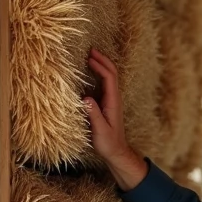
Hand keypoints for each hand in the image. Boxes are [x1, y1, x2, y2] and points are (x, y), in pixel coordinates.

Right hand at [84, 48, 146, 189]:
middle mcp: (113, 98)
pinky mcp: (106, 104)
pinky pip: (103, 84)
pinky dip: (97, 74)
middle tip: (90, 49)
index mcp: (113, 102)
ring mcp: (110, 100)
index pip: (109, 78)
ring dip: (100, 65)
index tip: (89, 58)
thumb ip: (93, 114)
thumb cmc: (108, 143)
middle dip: (102, 60)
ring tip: (89, 56)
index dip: (100, 66)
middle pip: (112, 73)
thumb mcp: (100, 130)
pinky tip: (88, 72)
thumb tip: (85, 97)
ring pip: (108, 78)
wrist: (116, 152)